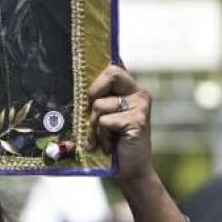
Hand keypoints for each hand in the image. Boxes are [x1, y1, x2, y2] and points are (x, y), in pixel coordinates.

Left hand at [86, 64, 153, 183]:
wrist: (131, 171)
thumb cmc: (113, 143)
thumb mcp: (103, 117)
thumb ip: (98, 99)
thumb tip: (81, 82)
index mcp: (130, 89)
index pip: (115, 66)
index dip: (102, 60)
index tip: (88, 50)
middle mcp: (139, 94)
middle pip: (111, 72)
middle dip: (93, 92)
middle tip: (93, 112)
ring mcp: (140, 106)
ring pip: (99, 104)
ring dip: (94, 125)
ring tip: (105, 137)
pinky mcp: (138, 120)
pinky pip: (104, 121)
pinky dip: (100, 135)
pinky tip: (110, 144)